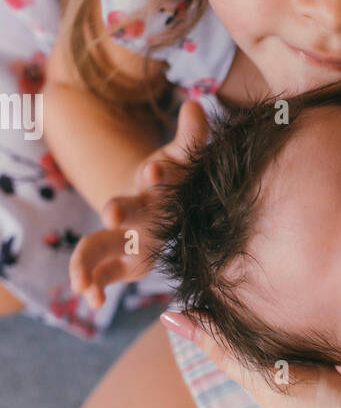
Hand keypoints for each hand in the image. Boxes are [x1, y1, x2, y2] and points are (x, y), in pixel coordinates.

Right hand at [70, 101, 208, 308]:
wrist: (154, 204)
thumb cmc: (174, 182)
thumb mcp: (185, 160)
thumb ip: (192, 136)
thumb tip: (193, 104)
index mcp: (154, 186)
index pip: (157, 177)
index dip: (158, 174)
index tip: (154, 170)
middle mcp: (134, 212)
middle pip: (123, 209)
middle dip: (119, 208)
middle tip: (113, 211)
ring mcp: (122, 236)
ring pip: (97, 245)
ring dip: (87, 261)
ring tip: (81, 283)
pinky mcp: (121, 261)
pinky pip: (101, 274)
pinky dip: (94, 287)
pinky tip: (91, 303)